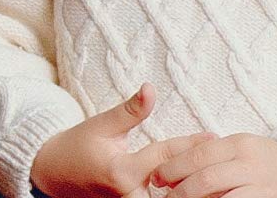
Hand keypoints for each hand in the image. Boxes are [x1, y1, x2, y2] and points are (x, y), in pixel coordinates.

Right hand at [32, 85, 215, 197]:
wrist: (54, 173)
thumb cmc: (76, 146)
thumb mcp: (100, 124)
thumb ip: (129, 110)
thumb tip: (150, 89)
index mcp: (122, 171)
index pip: (165, 156)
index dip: (190, 145)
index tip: (213, 137)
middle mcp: (130, 194)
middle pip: (175, 182)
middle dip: (197, 171)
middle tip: (222, 158)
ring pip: (171, 197)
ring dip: (191, 184)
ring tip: (214, 172)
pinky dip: (178, 191)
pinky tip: (194, 183)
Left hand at [150, 133, 276, 197]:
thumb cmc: (266, 161)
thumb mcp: (242, 149)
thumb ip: (215, 155)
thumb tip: (175, 167)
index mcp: (239, 144)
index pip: (197, 155)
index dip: (173, 167)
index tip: (156, 177)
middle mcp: (250, 164)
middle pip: (205, 177)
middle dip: (180, 189)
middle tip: (165, 196)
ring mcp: (262, 186)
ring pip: (219, 196)